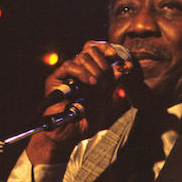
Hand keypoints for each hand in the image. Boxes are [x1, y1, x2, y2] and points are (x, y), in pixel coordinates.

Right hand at [27, 41, 132, 163]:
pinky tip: (91, 83)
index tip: (116, 55)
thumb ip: (114, 82)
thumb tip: (126, 65)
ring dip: (95, 70)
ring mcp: (67, 73)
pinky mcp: (55, 78)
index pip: (98, 49)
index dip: (107, 48)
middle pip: (91, 50)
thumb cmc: (87, 118)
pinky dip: (83, 72)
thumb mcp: (106, 99)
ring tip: (98, 86)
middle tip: (106, 81)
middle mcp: (79, 69)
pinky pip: (70, 66)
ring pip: (82, 57)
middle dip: (104, 64)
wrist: (70, 133)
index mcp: (91, 71)